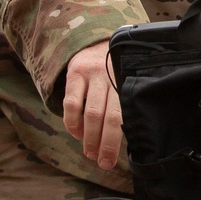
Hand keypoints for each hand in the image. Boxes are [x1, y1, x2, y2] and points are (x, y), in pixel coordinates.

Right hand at [62, 40, 123, 169]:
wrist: (95, 38)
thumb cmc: (115, 68)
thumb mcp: (125, 80)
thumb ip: (125, 103)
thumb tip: (127, 141)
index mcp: (129, 81)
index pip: (124, 116)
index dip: (115, 141)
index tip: (111, 160)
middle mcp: (112, 76)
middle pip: (108, 117)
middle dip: (103, 144)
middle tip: (101, 162)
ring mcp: (93, 73)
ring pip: (91, 113)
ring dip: (89, 138)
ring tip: (89, 152)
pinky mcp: (75, 72)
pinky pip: (71, 103)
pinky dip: (72, 123)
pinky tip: (76, 134)